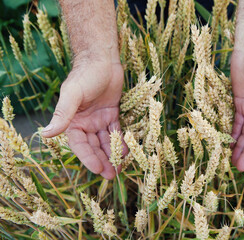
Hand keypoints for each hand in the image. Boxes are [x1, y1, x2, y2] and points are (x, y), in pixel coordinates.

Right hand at [42, 60, 127, 178]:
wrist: (103, 59)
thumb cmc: (85, 75)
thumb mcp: (73, 94)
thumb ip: (62, 114)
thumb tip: (45, 134)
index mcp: (73, 120)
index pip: (80, 145)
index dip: (88, 158)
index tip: (98, 170)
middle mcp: (85, 122)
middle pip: (94, 146)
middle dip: (103, 160)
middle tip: (112, 175)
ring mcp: (99, 118)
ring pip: (106, 141)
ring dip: (112, 153)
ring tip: (120, 167)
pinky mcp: (111, 113)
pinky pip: (116, 130)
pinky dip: (121, 140)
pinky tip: (127, 151)